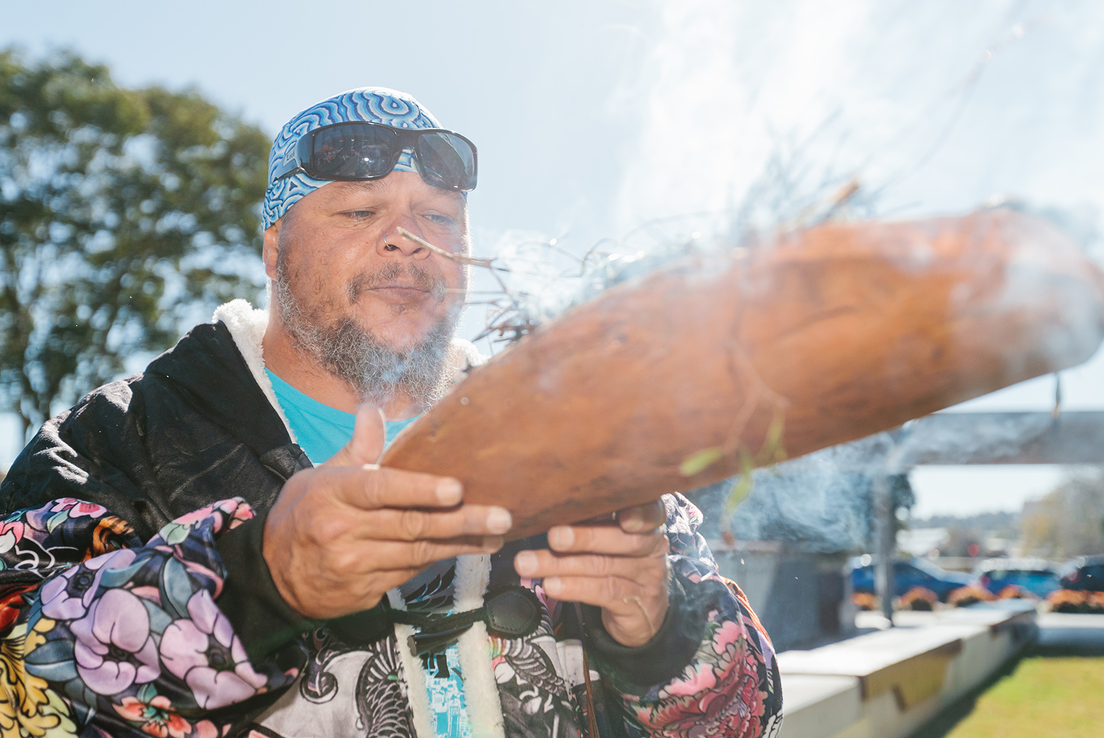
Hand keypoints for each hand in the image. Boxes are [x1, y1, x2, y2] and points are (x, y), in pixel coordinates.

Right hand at [263, 406, 512, 619]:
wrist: (271, 573)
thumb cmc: (304, 513)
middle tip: (501, 517)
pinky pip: (409, 574)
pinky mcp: (363, 592)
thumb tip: (373, 410)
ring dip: (461, 545)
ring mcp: (353, 566)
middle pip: (411, 526)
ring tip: (497, 536)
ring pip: (417, 554)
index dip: (421, 489)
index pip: (381, 489)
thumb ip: (357, 448)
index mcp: (333, 493)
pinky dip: (438, 561)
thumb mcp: (322, 475)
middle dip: (462, 522)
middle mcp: (342, 531)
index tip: (457, 489)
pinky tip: (464, 550)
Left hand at [513, 500, 669, 646]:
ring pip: (603, 567)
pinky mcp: (635, 604)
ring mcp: (646, 578)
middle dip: (585, 538)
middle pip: (623, 541)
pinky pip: (602, 593)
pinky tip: (551, 585)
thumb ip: (592, 519)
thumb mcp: (611, 538)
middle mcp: (652, 548)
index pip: (653, 512)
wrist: (643, 612)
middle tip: (554, 537)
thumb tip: (547, 504)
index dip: (640, 514)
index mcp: (647, 523)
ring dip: (563, 565)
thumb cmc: (618, 562)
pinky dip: (574, 587)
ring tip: (530, 564)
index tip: (622, 517)